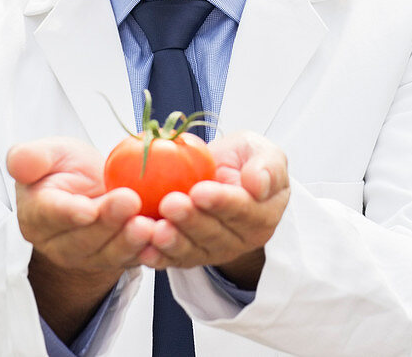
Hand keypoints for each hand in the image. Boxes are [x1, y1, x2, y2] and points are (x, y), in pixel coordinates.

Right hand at [7, 137, 155, 339]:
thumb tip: (19, 163)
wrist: (89, 188)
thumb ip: (30, 157)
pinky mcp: (118, 260)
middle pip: (84, 238)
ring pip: (110, 254)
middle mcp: (61, 244)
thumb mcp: (46, 153)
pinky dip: (150, 251)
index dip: (68, 214)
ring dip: (130, 242)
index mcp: (38, 216)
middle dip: (108, 223)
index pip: (51, 215)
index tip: (86, 209)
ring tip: (148, 225)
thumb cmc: (64, 169)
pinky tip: (163, 237)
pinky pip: (133, 259)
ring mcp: (90, 257)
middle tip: (129, 202)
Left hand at [137, 131, 289, 288]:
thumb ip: (268, 167)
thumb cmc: (244, 160)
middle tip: (170, 204)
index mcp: (262, 214)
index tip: (200, 191)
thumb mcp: (263, 151)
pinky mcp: (190, 255)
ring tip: (153, 229)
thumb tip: (258, 184)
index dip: (221, 202)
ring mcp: (214, 250)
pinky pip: (174, 259)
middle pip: (214, 233)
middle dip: (190, 221)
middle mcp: (239, 239)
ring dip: (171, 241)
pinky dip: (158, 256)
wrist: (223, 173)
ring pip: (192, 250)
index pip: (242, 210)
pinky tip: (144, 249)